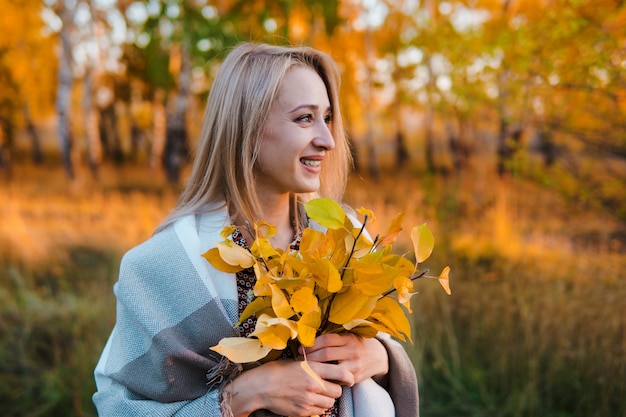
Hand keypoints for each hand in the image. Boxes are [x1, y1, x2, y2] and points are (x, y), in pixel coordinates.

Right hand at [224, 358, 352, 416]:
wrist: (260, 386)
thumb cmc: (277, 371)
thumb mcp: (298, 362)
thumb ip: (314, 366)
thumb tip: (329, 368)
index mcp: (313, 368)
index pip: (342, 374)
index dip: (349, 377)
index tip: (349, 379)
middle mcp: (313, 384)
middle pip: (337, 391)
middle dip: (335, 389)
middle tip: (328, 386)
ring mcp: (308, 399)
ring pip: (329, 403)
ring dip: (326, 400)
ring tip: (316, 394)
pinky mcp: (302, 411)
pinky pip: (318, 412)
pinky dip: (317, 407)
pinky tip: (308, 401)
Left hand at [302, 333, 388, 383]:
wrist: (379, 357)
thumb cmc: (358, 344)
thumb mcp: (349, 336)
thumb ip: (334, 338)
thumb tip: (309, 338)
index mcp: (349, 339)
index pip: (326, 339)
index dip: (312, 343)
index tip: (302, 347)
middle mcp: (352, 351)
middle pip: (325, 354)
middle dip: (310, 357)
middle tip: (300, 359)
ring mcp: (354, 365)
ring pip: (330, 369)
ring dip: (315, 369)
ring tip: (305, 368)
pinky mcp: (354, 378)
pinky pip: (336, 379)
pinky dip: (325, 378)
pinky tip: (317, 376)